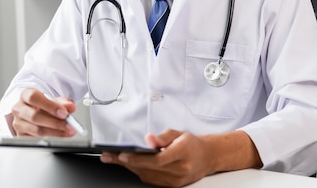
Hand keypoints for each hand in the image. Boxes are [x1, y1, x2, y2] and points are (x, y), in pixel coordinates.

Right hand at [10, 88, 77, 136]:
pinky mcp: (21, 135)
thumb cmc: (45, 104)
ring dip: (56, 132)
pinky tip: (61, 134)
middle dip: (55, 122)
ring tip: (68, 131)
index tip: (64, 112)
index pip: (34, 98)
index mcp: (26, 95)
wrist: (38, 111)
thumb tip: (71, 107)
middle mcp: (19, 109)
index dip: (49, 106)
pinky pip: (37, 139)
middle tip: (69, 124)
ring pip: (37, 130)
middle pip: (35, 116)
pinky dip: (52, 137)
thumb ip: (64, 102)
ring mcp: (18, 123)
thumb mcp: (55, 100)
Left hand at [100, 130, 214, 186]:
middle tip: (110, 156)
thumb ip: (163, 136)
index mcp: (183, 152)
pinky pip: (150, 180)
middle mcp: (180, 169)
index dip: (138, 158)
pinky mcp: (171, 186)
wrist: (206, 158)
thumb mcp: (179, 133)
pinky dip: (139, 172)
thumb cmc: (191, 144)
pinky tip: (131, 164)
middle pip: (148, 168)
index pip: (158, 159)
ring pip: (147, 175)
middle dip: (126, 161)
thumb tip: (149, 139)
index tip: (123, 154)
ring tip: (115, 158)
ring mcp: (176, 180)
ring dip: (130, 167)